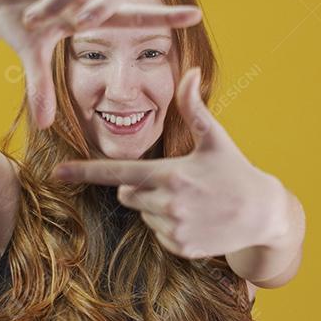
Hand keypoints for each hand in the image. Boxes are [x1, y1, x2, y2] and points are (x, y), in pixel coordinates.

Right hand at [0, 0, 202, 128]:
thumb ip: (42, 88)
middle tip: (78, 23)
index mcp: (89, 16)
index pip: (134, 16)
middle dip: (98, 8)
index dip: (164, 16)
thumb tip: (45, 125)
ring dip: (50, 6)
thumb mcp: (31, 57)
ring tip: (32, 18)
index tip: (196, 16)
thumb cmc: (19, 25)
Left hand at [51, 68, 287, 258]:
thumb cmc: (235, 171)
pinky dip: (171, 228)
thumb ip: (194, 107)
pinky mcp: (181, 248)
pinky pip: (158, 235)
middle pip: (127, 195)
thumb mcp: (216, 138)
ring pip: (143, 216)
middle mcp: (167, 205)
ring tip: (192, 202)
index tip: (57, 172)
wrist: (263, 214)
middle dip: (140, 187)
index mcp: (170, 175)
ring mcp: (174, 230)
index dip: (84, 172)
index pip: (117, 173)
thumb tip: (190, 72)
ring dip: (157, 209)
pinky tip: (196, 219)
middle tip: (175, 183)